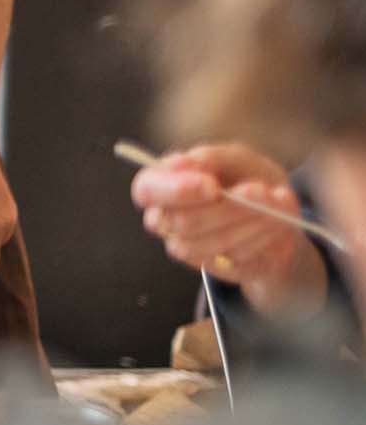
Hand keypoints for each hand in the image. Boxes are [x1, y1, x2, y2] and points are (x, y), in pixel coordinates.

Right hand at [131, 142, 324, 316]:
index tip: (213, 186)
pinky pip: (233, 258)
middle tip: (259, 190)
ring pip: (210, 243)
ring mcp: (185, 246)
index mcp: (159, 184)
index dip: (177, 190)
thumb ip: (209, 157)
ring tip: (276, 203)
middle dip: (227, 208)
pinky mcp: (212, 267)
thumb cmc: (246, 178)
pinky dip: (260, 237)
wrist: (277, 213)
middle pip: (182, 221)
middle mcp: (164, 218)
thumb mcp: (235, 158)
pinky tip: (275, 223)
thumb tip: (182, 162)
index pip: (148, 190)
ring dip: (250, 222)